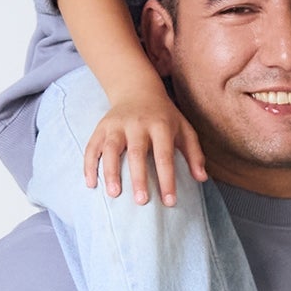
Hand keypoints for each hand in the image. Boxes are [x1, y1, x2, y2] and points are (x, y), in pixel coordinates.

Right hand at [85, 84, 206, 205]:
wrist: (137, 89)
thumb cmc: (164, 116)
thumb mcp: (184, 130)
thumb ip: (194, 153)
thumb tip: (202, 178)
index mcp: (160, 125)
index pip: (164, 155)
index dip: (167, 179)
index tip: (169, 201)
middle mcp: (137, 123)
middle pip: (136, 152)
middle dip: (138, 177)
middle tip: (141, 202)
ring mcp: (116, 124)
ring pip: (110, 148)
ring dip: (110, 171)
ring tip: (114, 194)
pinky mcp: (101, 127)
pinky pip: (91, 146)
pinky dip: (89, 165)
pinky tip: (91, 184)